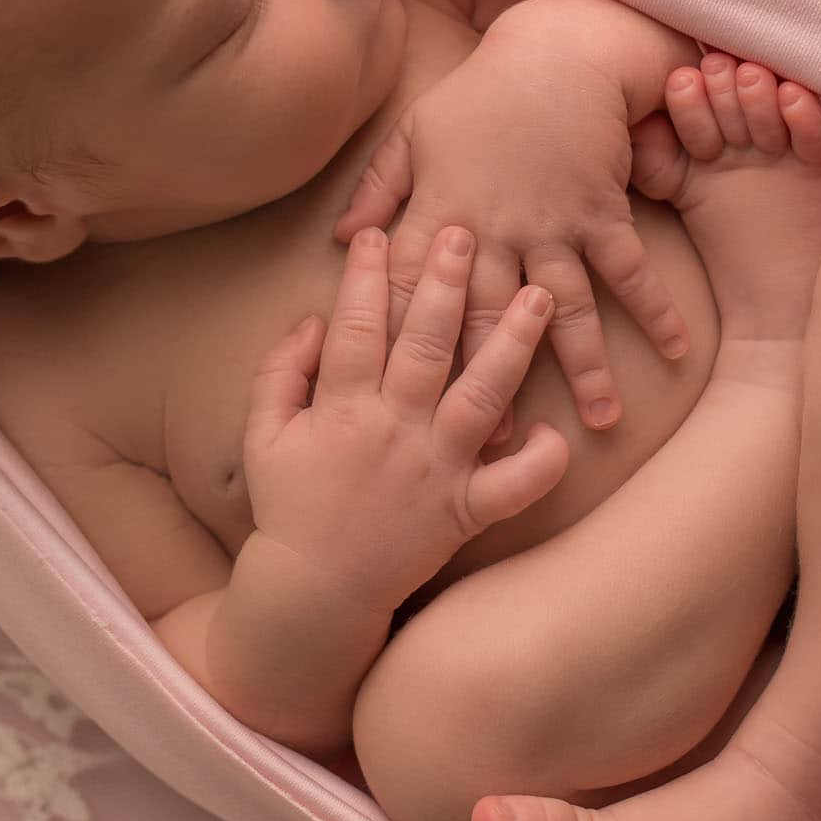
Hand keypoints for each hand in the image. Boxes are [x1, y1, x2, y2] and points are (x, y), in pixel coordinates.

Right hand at [243, 225, 570, 613]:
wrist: (317, 590)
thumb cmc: (289, 506)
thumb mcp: (264, 434)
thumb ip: (280, 372)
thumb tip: (313, 319)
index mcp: (342, 408)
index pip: (358, 326)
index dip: (369, 275)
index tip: (382, 231)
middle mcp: (394, 430)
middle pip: (427, 344)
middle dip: (447, 284)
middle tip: (467, 230)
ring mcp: (435, 469)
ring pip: (481, 396)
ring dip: (511, 344)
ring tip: (539, 297)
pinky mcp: (464, 511)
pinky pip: (511, 487)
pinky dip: (538, 462)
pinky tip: (557, 428)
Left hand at [332, 28, 690, 434]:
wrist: (555, 50)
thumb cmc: (482, 90)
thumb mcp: (415, 131)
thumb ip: (379, 188)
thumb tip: (347, 240)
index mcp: (441, 214)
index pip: (416, 293)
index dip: (405, 348)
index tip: (402, 404)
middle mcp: (493, 230)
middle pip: (486, 320)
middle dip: (491, 384)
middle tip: (499, 447)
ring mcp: (550, 225)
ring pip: (564, 310)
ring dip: (585, 367)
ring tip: (604, 422)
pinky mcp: (599, 211)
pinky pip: (628, 271)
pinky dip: (655, 310)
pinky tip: (678, 351)